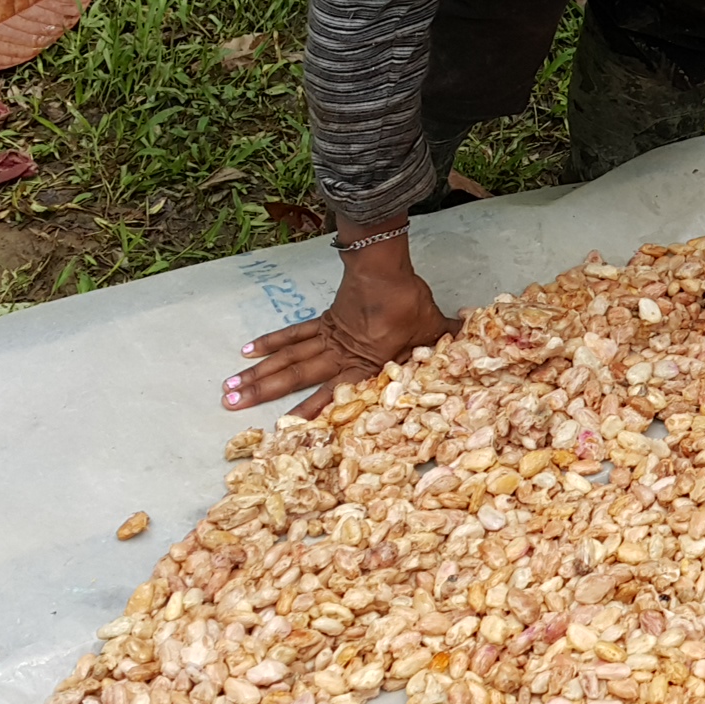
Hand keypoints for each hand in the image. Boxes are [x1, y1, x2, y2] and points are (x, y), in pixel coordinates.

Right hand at [225, 233, 455, 418]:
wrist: (384, 268)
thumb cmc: (409, 304)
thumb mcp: (433, 330)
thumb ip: (447, 343)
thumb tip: (475, 340)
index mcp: (363, 367)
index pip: (333, 398)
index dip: (308, 416)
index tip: (284, 434)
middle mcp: (338, 356)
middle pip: (295, 378)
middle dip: (264, 395)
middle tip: (230, 408)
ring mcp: (326, 338)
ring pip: (287, 359)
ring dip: (258, 374)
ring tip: (228, 389)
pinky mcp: (323, 320)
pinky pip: (293, 334)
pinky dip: (271, 342)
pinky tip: (248, 351)